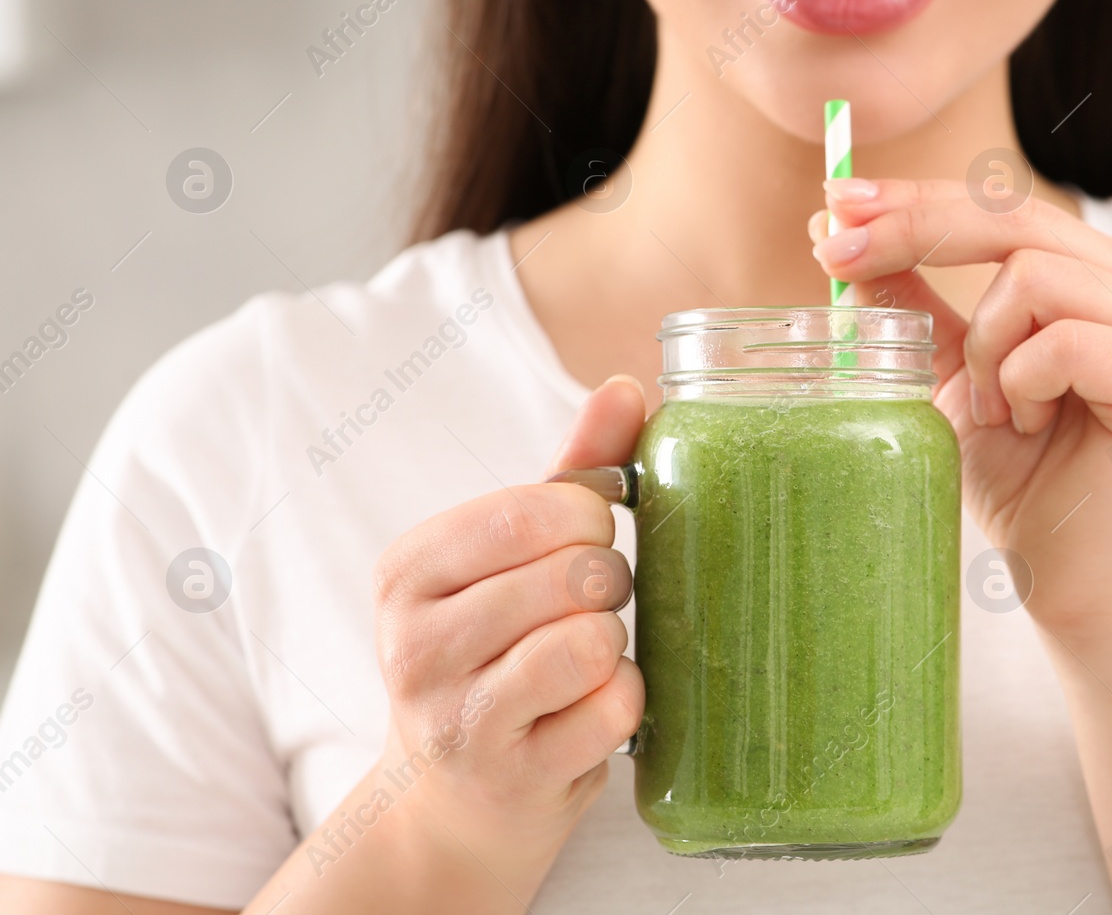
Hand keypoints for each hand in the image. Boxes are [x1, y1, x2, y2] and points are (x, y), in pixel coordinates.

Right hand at [368, 376, 647, 890]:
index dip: (590, 517)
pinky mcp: (512, 778)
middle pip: (572, 575)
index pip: (530, 512)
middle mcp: (415, 646)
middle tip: (588, 605)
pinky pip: (614, 709)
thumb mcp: (512, 556)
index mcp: (408, 571)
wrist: (454, 801)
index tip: (587, 536)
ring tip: (584, 658)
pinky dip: (625, 703)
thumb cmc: (497, 650)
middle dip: (608, 581)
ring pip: (592, 642)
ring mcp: (458, 721)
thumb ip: (572, 469)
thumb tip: (627, 386)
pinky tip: (588, 711)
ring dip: (614, 644)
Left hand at [810, 179, 1111, 635]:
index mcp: (1097, 274)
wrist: (1073, 580)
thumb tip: (833, 231)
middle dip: (914, 231)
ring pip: (1035, 277)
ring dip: (984, 348)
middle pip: (1015, 217)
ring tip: (992, 411)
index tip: (835, 203)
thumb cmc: (1020, 480)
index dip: (915, 198)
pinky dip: (1023, 382)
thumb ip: (908, 303)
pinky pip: (1066, 341)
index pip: (1000, 205)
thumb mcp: (946, 376)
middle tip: (837, 260)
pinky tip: (1029, 426)